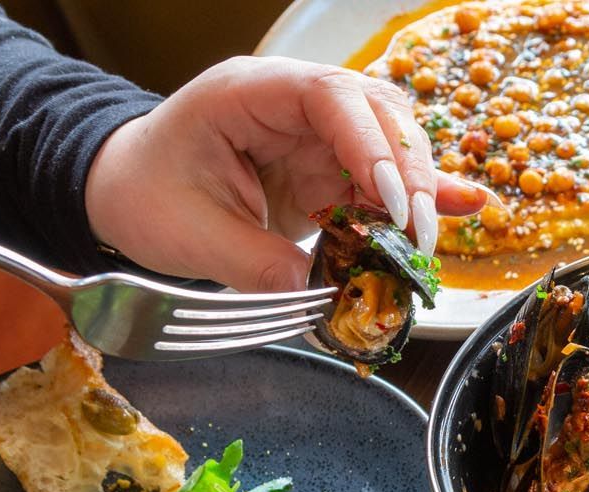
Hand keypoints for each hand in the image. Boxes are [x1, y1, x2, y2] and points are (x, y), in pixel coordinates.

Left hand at [85, 56, 486, 290]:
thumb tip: (325, 300)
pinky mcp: (330, 169)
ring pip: (391, 142)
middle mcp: (293, 103)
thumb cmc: (144, 197)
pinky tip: (463, 207)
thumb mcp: (192, 237)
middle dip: (407, 171)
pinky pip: (384, 179)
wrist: (125, 193)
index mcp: (249, 93)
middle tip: (418, 234)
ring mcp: (317, 134)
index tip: (391, 201)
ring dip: (418, 190)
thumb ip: (260, 266)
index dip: (370, 143)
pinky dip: (418, 199)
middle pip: (376, 112)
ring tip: (427, 242)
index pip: (328, 95)